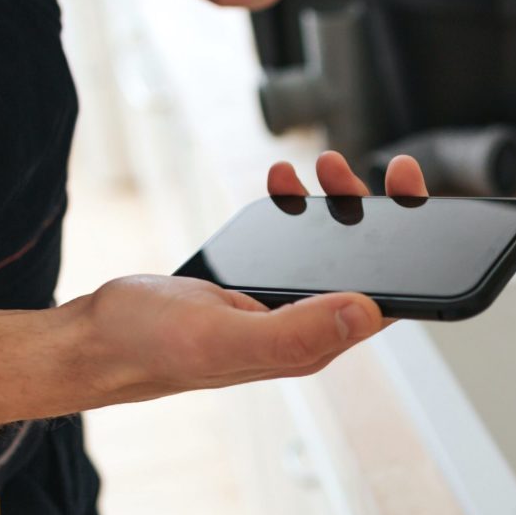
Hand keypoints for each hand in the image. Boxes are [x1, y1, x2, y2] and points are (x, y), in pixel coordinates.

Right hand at [48, 154, 426, 411]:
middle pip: (365, 271)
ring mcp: (276, 308)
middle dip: (375, 214)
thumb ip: (293, 330)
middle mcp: (301, 329)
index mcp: (307, 346)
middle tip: (369, 171)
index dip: (415, 253)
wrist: (98, 340)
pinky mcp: (251, 290)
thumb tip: (368, 310)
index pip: (386, 302)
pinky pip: (290, 247)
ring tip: (322, 168)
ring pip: (328, 254)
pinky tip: (281, 187)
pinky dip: (293, 211)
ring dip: (334, 207)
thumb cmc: (150, 346)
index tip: (417, 198)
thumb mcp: (220, 337)